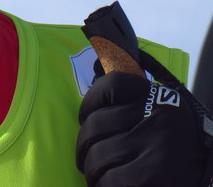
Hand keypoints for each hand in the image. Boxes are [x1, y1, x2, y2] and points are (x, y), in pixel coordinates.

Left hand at [76, 70, 210, 186]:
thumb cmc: (179, 144)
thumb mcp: (161, 114)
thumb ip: (131, 107)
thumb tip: (90, 116)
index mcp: (159, 96)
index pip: (112, 85)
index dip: (90, 101)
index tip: (86, 117)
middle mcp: (158, 118)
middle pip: (96, 125)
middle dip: (84, 146)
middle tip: (86, 158)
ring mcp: (157, 148)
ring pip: (98, 156)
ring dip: (91, 170)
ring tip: (95, 175)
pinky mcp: (155, 176)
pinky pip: (112, 180)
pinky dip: (103, 185)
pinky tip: (106, 186)